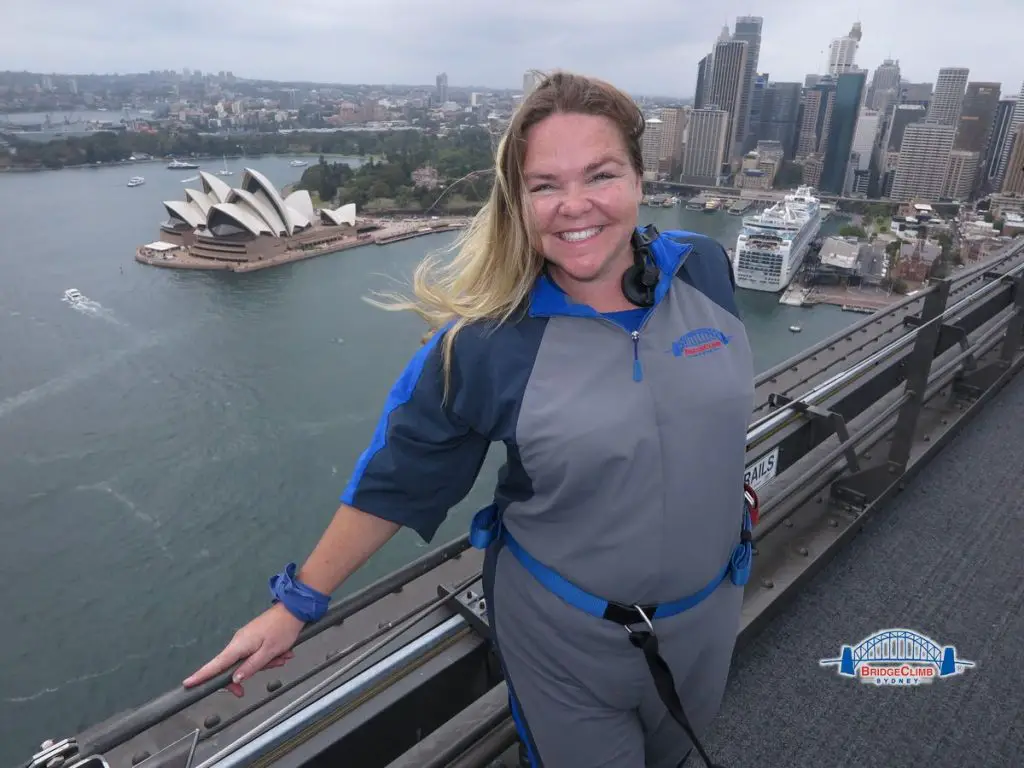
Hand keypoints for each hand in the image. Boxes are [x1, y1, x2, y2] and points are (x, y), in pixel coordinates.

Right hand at [183, 603, 303, 696]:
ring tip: (283, 656)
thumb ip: (251, 667)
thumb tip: (234, 680)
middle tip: (274, 667)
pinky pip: (257, 654)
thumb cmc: (282, 630)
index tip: (188, 683)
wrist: (295, 610)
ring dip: (266, 663)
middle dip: (252, 671)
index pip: (216, 664)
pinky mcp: (254, 638)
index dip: (202, 675)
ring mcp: (246, 640)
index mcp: (239, 646)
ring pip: (250, 661)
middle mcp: (238, 642)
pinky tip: (283, 653)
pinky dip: (269, 656)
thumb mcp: (269, 652)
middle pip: (235, 667)